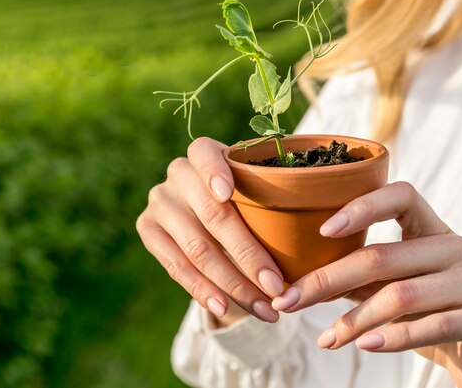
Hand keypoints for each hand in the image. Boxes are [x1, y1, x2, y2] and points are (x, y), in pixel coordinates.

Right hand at [136, 137, 283, 323]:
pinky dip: (203, 291)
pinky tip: (224, 307)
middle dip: (248, 255)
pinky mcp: (147, 229)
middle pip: (212, 215)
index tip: (227, 193)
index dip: (215, 172)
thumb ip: (271, 194)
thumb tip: (313, 233)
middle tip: (276, 285)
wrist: (206, 208)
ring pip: (197, 249)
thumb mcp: (257, 184)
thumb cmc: (247, 194)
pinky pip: (176, 267)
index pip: (204, 154)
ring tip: (264, 308)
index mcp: (204, 152)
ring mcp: (159, 202)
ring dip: (233, 284)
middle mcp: (177, 173)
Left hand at [271, 181, 461, 387]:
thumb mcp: (393, 290)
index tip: (322, 232)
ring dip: (355, 320)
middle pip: (384, 255)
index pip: (402, 196)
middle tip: (289, 301)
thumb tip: (300, 281)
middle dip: (329, 280)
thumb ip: (360, 280)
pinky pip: (436, 326)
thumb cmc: (430, 315)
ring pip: (403, 294)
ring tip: (326, 339)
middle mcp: (459, 246)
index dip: (362, 207)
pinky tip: (366, 346)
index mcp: (434, 230)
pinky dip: (395, 338)